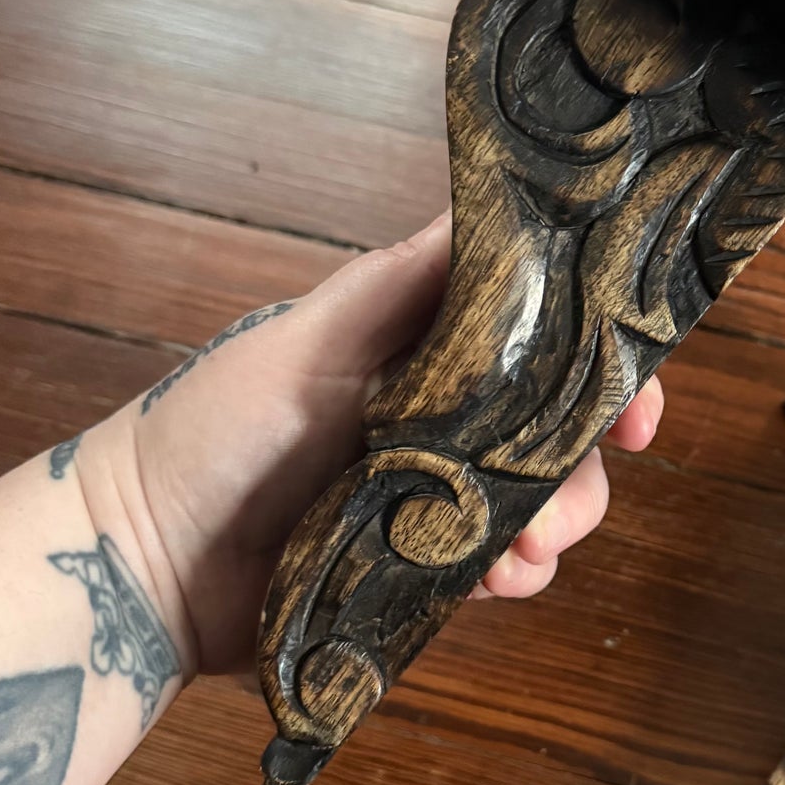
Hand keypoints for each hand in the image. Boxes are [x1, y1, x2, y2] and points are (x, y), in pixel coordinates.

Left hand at [77, 213, 663, 674]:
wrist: (147, 564)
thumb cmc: (218, 428)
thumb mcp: (311, 337)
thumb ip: (405, 283)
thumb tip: (495, 201)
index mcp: (431, 342)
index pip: (549, 336)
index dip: (609, 365)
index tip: (637, 410)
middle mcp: (447, 408)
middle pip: (563, 426)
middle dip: (582, 467)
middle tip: (553, 507)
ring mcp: (439, 487)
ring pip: (543, 498)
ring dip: (555, 526)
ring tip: (520, 555)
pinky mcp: (424, 559)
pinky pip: (501, 563)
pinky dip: (514, 574)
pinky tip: (496, 583)